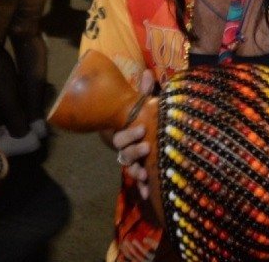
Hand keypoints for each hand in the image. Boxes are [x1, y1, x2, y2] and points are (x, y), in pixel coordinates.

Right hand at [112, 70, 155, 199]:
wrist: (133, 130)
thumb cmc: (137, 117)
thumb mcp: (141, 105)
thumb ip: (144, 92)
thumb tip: (148, 73)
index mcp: (123, 134)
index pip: (120, 137)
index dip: (129, 134)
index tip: (142, 129)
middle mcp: (124, 149)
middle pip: (123, 153)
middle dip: (134, 151)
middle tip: (147, 146)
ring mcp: (131, 161)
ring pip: (129, 168)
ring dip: (136, 172)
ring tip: (145, 173)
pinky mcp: (139, 171)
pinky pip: (138, 181)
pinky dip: (142, 188)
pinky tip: (148, 194)